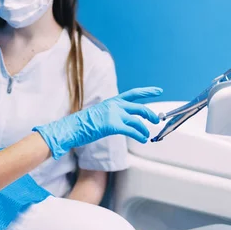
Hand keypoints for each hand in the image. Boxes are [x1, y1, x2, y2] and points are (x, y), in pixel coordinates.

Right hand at [33, 87, 161, 158]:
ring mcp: (114, 115)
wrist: (72, 128)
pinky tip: (142, 139)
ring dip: (144, 129)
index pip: (132, 94)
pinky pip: (132, 131)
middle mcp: (114, 105)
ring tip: (146, 135)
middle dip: (150, 114)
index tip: (158, 90)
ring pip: (137, 121)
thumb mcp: (99, 113)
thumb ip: (111, 113)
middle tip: (155, 120)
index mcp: (111, 101)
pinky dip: (140, 135)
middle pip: (139, 108)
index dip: (147, 91)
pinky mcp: (113, 125)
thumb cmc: (83, 123)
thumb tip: (120, 119)